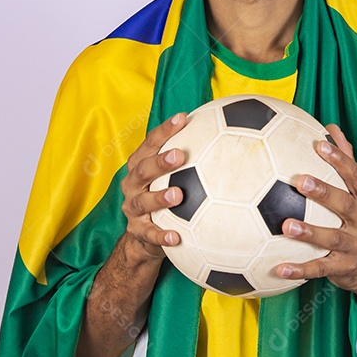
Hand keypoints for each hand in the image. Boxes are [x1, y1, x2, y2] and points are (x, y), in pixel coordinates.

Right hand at [119, 113, 187, 261]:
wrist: (144, 236)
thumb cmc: (162, 195)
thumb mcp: (169, 175)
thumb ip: (188, 157)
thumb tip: (223, 132)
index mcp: (140, 165)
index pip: (150, 143)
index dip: (165, 130)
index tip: (183, 118)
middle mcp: (133, 184)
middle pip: (143, 170)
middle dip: (160, 162)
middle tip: (179, 155)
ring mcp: (133, 208)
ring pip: (143, 201)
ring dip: (159, 198)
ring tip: (178, 195)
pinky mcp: (138, 231)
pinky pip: (149, 234)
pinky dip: (162, 235)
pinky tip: (176, 237)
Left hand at [275, 124, 356, 308]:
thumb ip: (346, 161)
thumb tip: (331, 128)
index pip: (355, 175)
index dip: (339, 160)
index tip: (319, 145)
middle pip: (345, 204)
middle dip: (324, 192)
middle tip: (300, 181)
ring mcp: (354, 246)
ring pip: (331, 238)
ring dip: (309, 232)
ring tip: (286, 225)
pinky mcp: (342, 268)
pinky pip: (318, 269)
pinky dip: (299, 269)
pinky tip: (278, 268)